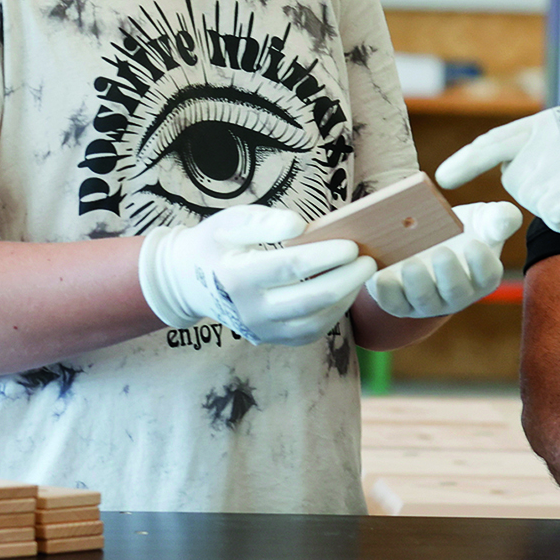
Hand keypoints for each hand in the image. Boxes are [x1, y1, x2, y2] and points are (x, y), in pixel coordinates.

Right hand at [138, 205, 376, 345]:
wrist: (190, 282)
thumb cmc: (215, 243)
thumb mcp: (229, 221)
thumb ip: (264, 221)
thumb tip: (301, 226)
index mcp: (236, 276)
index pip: (290, 268)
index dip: (325, 257)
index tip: (353, 245)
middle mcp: (249, 310)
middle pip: (308, 300)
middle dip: (346, 281)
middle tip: (369, 261)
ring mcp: (260, 329)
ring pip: (314, 322)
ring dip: (344, 299)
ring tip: (361, 275)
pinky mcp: (271, 338)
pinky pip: (310, 332)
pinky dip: (333, 314)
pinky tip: (345, 292)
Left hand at [366, 202, 522, 317]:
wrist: (422, 239)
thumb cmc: (458, 230)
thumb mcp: (481, 219)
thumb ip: (498, 218)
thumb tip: (506, 217)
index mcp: (480, 276)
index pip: (487, 276)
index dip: (482, 263)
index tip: (474, 244)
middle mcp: (455, 295)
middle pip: (455, 292)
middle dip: (449, 274)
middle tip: (442, 251)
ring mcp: (426, 302)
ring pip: (423, 301)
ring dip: (417, 285)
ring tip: (411, 263)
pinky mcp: (399, 302)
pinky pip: (392, 304)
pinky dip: (386, 292)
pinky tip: (381, 275)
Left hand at [434, 106, 559, 233]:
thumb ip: (535, 150)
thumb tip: (501, 166)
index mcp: (548, 122)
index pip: (495, 142)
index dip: (466, 161)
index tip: (440, 177)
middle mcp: (554, 137)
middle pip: (515, 183)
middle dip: (539, 195)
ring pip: (537, 204)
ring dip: (559, 210)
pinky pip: (558, 217)